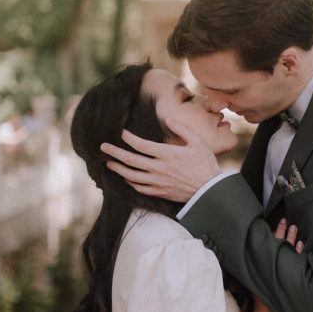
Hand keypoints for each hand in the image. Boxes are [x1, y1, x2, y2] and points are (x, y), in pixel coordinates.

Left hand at [100, 118, 220, 201]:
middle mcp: (159, 168)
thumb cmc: (205, 164)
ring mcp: (158, 182)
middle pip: (131, 160)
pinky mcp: (160, 192)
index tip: (122, 132)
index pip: (141, 145)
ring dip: (118, 169)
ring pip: (132, 176)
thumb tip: (168, 119)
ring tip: (108, 163)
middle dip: (115, 152)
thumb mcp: (197, 142)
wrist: (209, 190)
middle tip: (103, 147)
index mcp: (167, 154)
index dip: (129, 138)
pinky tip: (126, 178)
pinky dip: (130, 182)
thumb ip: (182, 129)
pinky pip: (140, 188)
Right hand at [252, 219, 303, 311]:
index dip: (274, 231)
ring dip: (292, 238)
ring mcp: (281, 270)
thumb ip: (254, 265)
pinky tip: (301, 244)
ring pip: (288, 249)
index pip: (268, 242)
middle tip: (286, 220)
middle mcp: (271, 264)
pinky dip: (299, 251)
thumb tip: (252, 250)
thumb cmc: (257, 298)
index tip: (279, 222)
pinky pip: (296, 260)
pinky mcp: (290, 277)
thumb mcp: (252, 278)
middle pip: (278, 243)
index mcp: (262, 263)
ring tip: (295, 227)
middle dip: (283, 231)